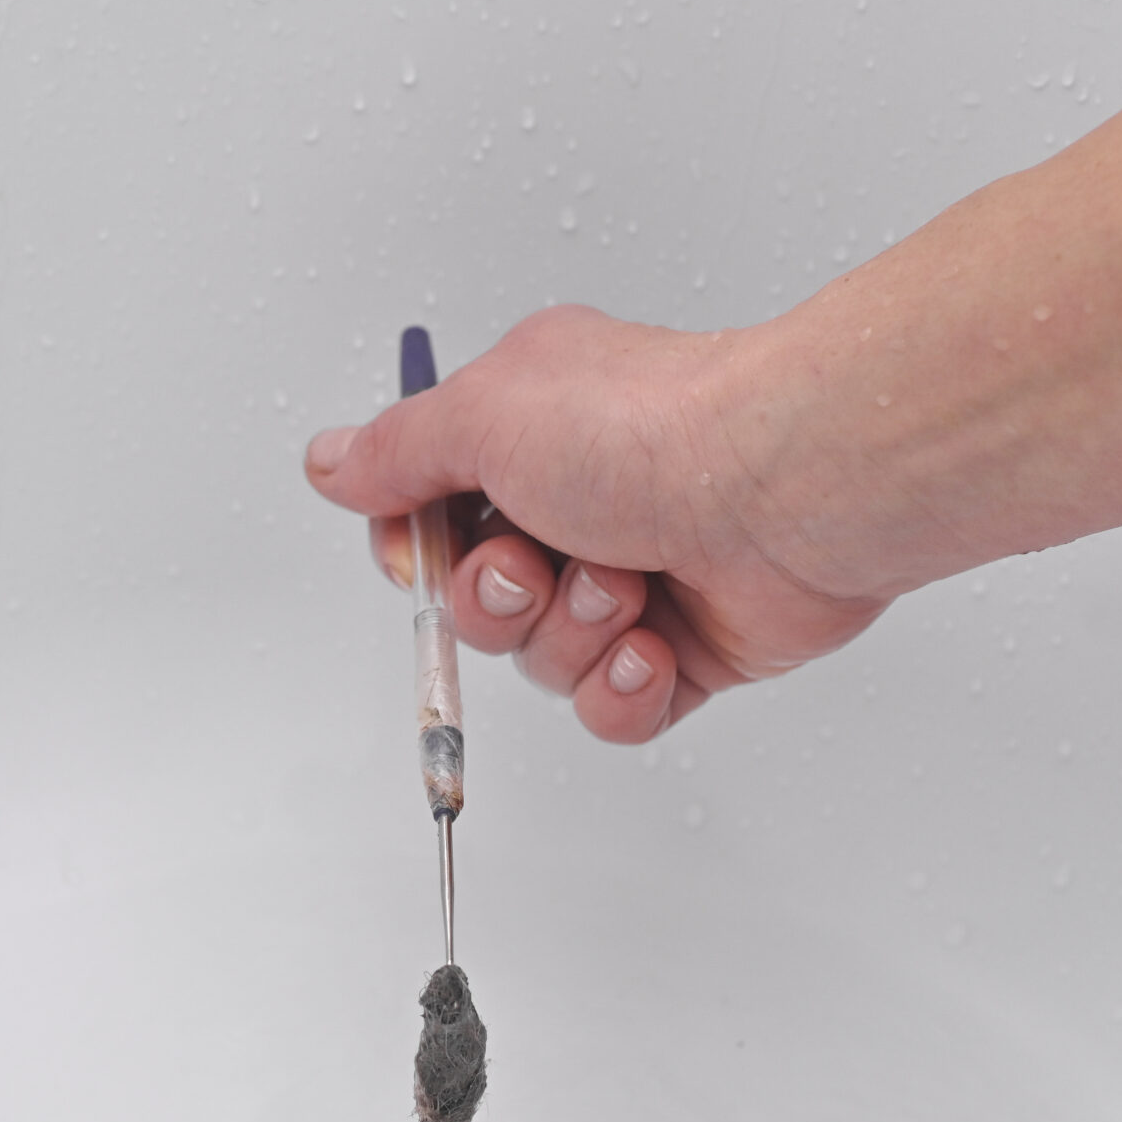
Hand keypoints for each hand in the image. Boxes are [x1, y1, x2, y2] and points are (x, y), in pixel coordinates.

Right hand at [303, 305, 891, 743]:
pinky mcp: (688, 648)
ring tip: (626, 586)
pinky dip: (623, 689)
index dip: (416, 553)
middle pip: (477, 601)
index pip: (428, 518)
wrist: (790, 489)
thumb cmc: (653, 429)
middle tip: (540, 564)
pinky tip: (654, 647)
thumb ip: (397, 450)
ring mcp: (636, 577)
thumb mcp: (484, 412)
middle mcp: (580, 501)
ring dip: (572, 633)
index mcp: (529, 432)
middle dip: (497, 600)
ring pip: (543, 660)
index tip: (430, 546)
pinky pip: (613, 708)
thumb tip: (331, 462)